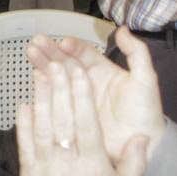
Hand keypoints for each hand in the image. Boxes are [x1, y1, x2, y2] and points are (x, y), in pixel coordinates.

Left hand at [17, 58, 149, 175]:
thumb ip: (135, 162)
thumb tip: (142, 137)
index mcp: (94, 166)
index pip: (86, 122)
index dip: (81, 94)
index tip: (79, 72)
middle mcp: (68, 164)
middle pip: (62, 118)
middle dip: (59, 88)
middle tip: (56, 63)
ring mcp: (46, 168)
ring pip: (42, 127)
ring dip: (40, 99)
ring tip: (40, 75)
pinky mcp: (29, 175)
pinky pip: (25, 145)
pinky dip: (24, 124)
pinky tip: (25, 105)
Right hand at [24, 27, 165, 164]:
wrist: (143, 146)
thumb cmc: (145, 113)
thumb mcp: (145, 80)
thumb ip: (137, 53)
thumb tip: (123, 29)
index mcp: (102, 69)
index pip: (83, 52)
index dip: (72, 46)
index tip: (63, 43)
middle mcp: (86, 80)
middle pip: (64, 60)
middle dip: (50, 50)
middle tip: (36, 42)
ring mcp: (76, 96)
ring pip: (56, 75)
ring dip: (43, 63)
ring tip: (30, 53)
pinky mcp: (69, 112)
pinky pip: (54, 96)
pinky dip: (43, 85)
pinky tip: (34, 75)